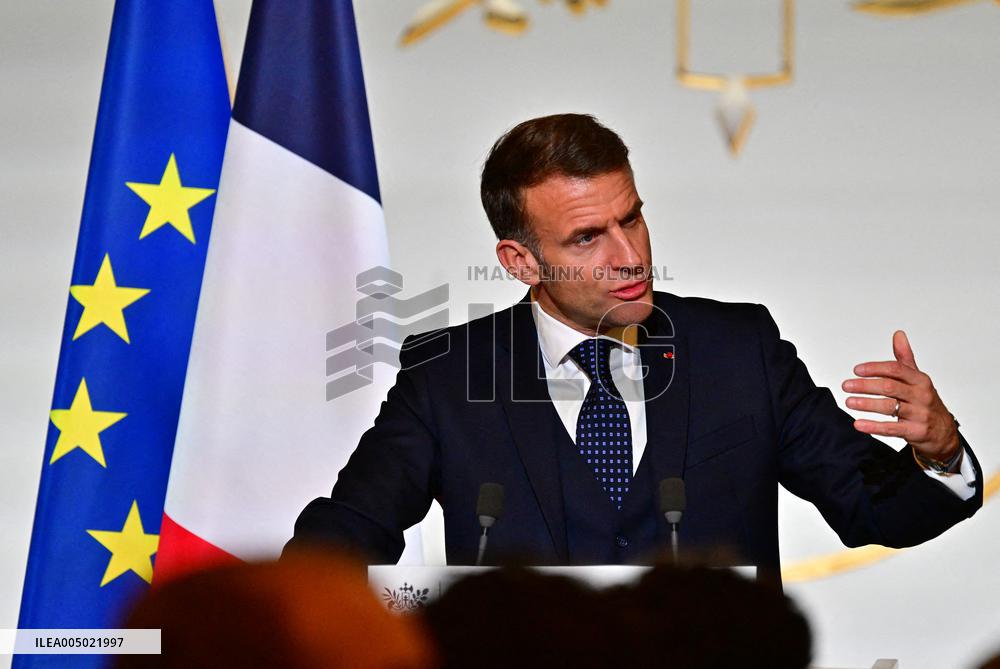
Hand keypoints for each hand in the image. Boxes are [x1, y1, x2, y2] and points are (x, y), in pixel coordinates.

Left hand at [842, 330, 959, 461]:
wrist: (944, 432)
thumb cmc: (926, 402)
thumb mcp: (917, 379)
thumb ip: (905, 358)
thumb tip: (898, 335)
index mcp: (920, 380)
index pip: (896, 369)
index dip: (875, 368)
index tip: (857, 370)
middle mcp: (921, 396)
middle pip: (889, 387)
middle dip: (865, 386)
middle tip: (846, 385)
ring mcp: (919, 414)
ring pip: (889, 407)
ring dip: (866, 404)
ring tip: (849, 402)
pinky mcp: (915, 431)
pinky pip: (891, 428)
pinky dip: (873, 426)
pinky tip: (858, 424)